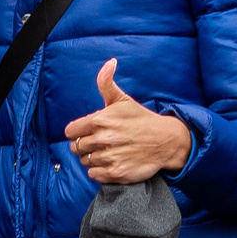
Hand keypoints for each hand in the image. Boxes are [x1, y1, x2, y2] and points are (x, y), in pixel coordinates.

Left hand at [62, 60, 191, 184]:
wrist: (166, 141)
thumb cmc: (141, 119)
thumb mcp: (123, 99)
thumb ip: (107, 82)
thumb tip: (109, 62)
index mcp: (100, 120)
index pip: (70, 131)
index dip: (77, 132)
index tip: (86, 132)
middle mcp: (102, 139)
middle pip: (76, 147)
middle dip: (85, 145)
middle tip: (99, 143)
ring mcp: (109, 157)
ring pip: (85, 161)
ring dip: (92, 158)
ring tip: (107, 152)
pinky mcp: (116, 172)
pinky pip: (94, 175)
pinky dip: (99, 171)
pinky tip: (111, 162)